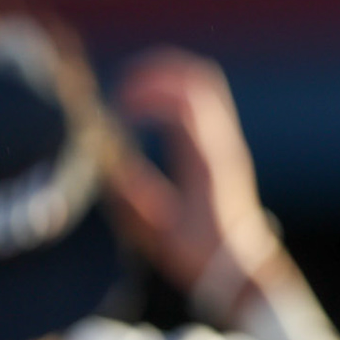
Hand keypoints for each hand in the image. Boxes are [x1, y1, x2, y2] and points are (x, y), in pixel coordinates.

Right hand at [106, 49, 276, 299]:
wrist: (240, 268)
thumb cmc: (198, 253)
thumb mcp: (154, 229)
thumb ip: (127, 192)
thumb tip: (99, 152)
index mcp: (208, 161)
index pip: (185, 104)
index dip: (147, 92)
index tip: (116, 104)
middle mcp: (223, 144)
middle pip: (200, 80)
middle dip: (156, 71)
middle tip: (120, 87)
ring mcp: (227, 143)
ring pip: (205, 85)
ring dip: (166, 77)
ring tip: (130, 90)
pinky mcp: (224, 147)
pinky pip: (204, 101)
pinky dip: (174, 91)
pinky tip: (147, 107)